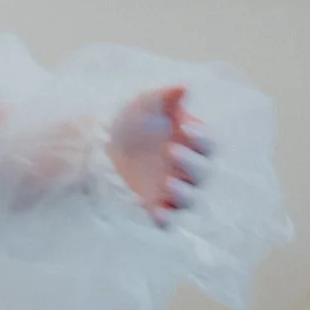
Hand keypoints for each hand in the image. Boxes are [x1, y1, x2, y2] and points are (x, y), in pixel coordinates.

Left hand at [106, 86, 211, 226]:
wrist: (100, 142)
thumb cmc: (132, 120)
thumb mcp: (145, 104)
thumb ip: (164, 96)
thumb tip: (184, 87)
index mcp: (192, 143)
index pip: (209, 144)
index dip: (202, 138)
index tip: (185, 128)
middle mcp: (188, 169)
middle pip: (203, 173)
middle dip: (191, 163)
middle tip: (171, 151)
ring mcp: (173, 190)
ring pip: (191, 199)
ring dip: (184, 193)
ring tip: (168, 182)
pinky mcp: (156, 207)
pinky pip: (168, 221)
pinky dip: (166, 220)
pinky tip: (158, 213)